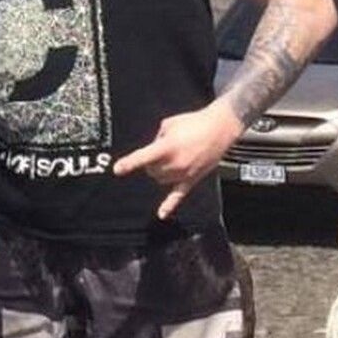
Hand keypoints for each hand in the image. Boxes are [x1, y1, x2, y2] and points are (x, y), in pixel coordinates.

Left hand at [113, 102, 240, 219]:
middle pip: (150, 170)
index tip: (117, 169)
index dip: (129, 163)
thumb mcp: (169, 124)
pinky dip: (169, 206)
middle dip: (150, 161)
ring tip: (169, 158)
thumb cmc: (195, 123)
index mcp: (167, 147)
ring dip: (159, 172)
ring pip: (160, 180)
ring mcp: (184, 173)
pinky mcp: (192, 179)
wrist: (220, 128)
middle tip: (161, 149)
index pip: (143, 157)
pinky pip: (178, 196)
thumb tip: (153, 149)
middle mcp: (174, 163)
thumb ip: (157, 139)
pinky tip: (161, 215)